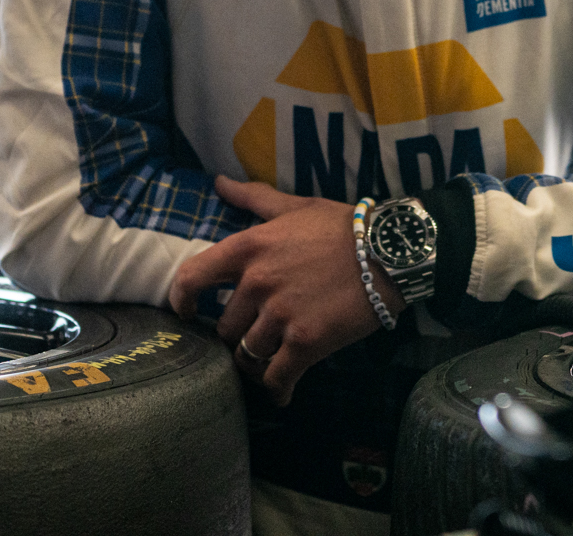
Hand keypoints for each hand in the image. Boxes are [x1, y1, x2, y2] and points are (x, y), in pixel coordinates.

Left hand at [167, 175, 405, 405]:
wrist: (392, 251)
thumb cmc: (343, 226)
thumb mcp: (296, 206)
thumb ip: (253, 198)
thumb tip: (218, 181)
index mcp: (248, 249)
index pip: (191, 278)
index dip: (181, 301)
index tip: (187, 313)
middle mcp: (257, 284)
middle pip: (225, 327)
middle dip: (237, 335)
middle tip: (254, 337)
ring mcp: (280, 315)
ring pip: (247, 355)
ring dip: (256, 362)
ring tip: (269, 362)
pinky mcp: (306, 343)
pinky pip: (276, 377)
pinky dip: (276, 389)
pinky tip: (282, 392)